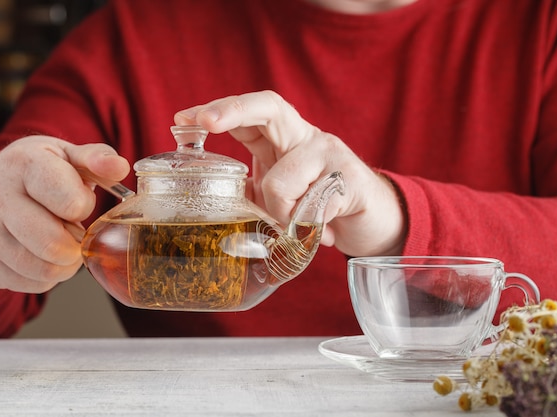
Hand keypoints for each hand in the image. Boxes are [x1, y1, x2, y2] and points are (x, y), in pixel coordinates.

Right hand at [0, 135, 129, 292]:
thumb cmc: (40, 170)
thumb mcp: (70, 155)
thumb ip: (99, 159)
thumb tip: (119, 168)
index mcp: (24, 165)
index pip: (71, 203)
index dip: (84, 207)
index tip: (78, 201)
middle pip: (54, 245)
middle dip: (76, 243)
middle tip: (73, 229)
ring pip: (43, 271)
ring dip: (64, 264)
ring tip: (60, 241)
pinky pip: (28, 285)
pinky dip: (45, 276)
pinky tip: (41, 254)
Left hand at [174, 90, 405, 255]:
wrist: (372, 221)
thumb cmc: (319, 205)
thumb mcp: (280, 196)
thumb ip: (253, 190)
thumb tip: (216, 198)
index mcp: (287, 139)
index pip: (252, 113)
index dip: (219, 111)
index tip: (184, 117)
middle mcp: (308, 137)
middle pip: (270, 107)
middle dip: (231, 112)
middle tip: (206, 123)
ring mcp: (331, 155)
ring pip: (280, 181)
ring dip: (278, 213)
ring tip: (296, 225)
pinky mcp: (349, 181)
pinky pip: (308, 208)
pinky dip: (305, 227)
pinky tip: (321, 232)